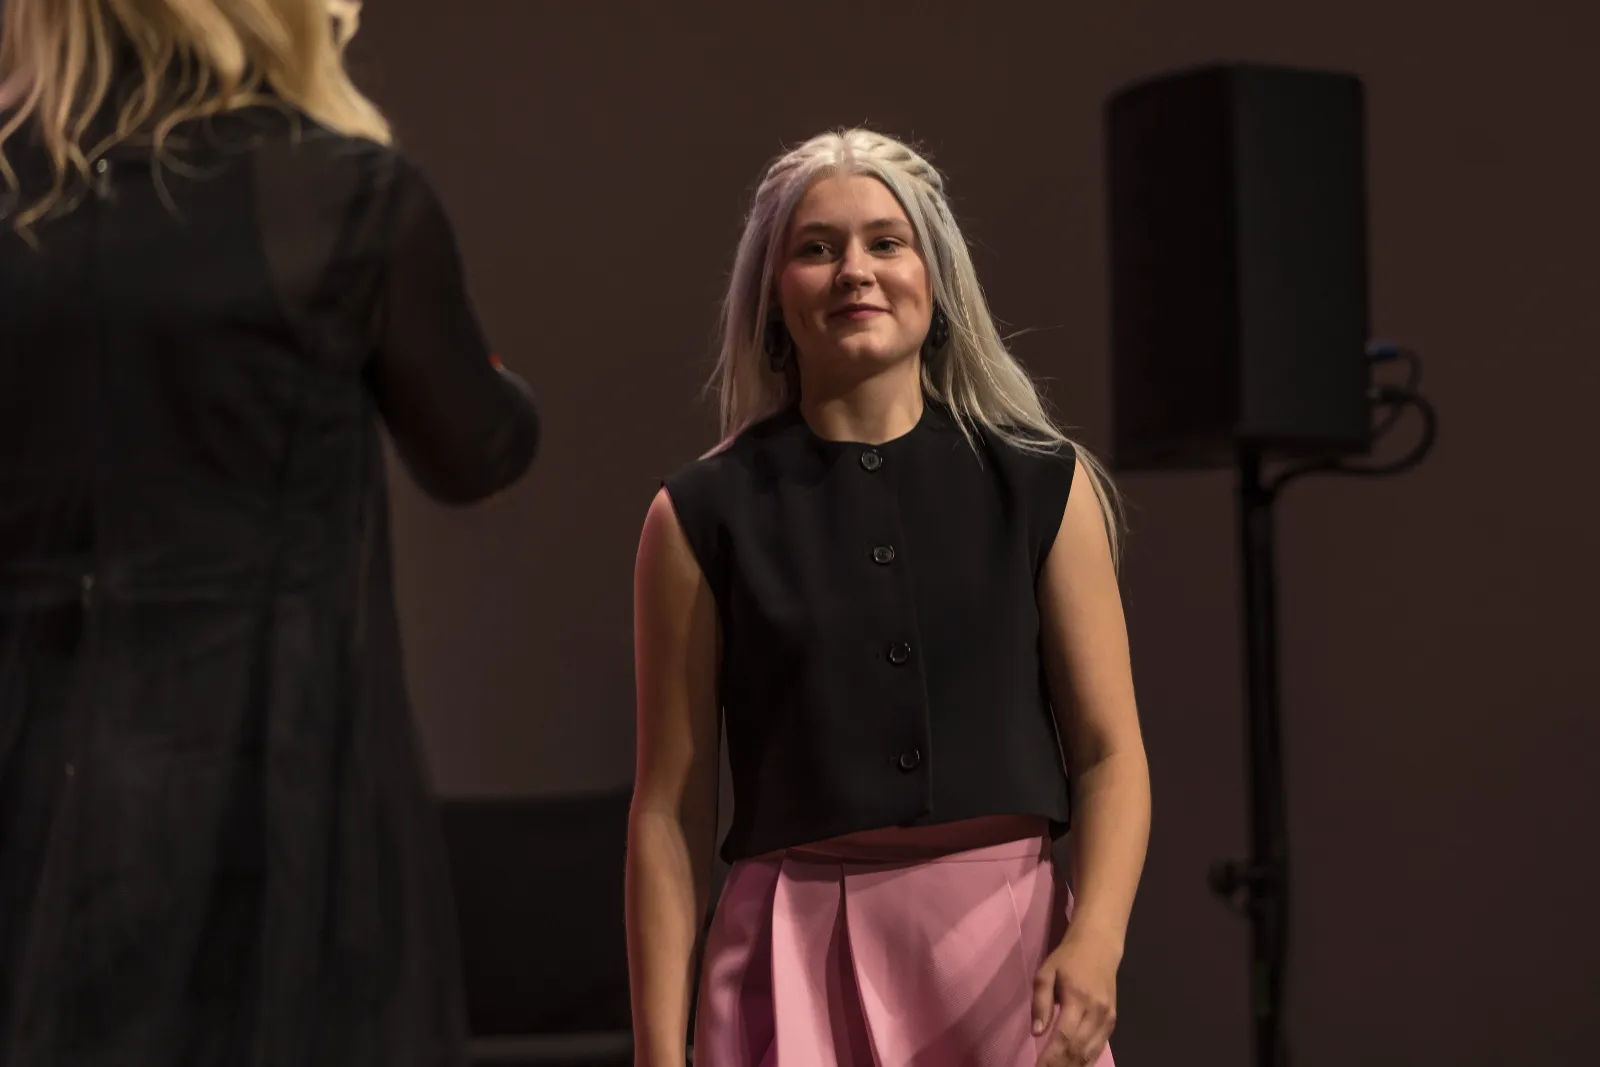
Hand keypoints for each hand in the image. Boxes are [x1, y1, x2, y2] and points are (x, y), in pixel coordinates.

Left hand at [1031, 927, 1119, 1065]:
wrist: (1099, 945)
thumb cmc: (1068, 958)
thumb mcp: (1046, 972)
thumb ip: (1040, 1002)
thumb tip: (1036, 1033)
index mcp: (1077, 998)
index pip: (1064, 1037)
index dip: (1050, 1058)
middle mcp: (1096, 1011)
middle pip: (1078, 1049)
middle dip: (1060, 1066)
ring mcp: (1108, 1018)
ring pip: (1090, 1053)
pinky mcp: (1113, 1021)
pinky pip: (1099, 1047)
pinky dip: (1086, 1061)